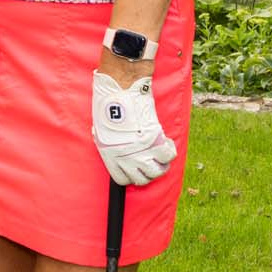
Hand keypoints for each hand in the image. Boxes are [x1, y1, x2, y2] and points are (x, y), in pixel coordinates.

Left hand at [91, 71, 175, 185]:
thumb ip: (110, 146)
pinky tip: (166, 143)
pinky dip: (170, 151)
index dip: (130, 175)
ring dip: (160, 165)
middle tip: (150, 161)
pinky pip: (168, 156)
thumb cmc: (108, 107)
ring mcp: (142, 150)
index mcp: (110, 156)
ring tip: (159, 154)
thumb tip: (119, 152)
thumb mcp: (101, 131)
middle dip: (147, 172)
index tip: (135, 169)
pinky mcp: (155, 140)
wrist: (120, 92)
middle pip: (142, 179)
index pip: (122, 179)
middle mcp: (126, 158)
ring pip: (157, 171)